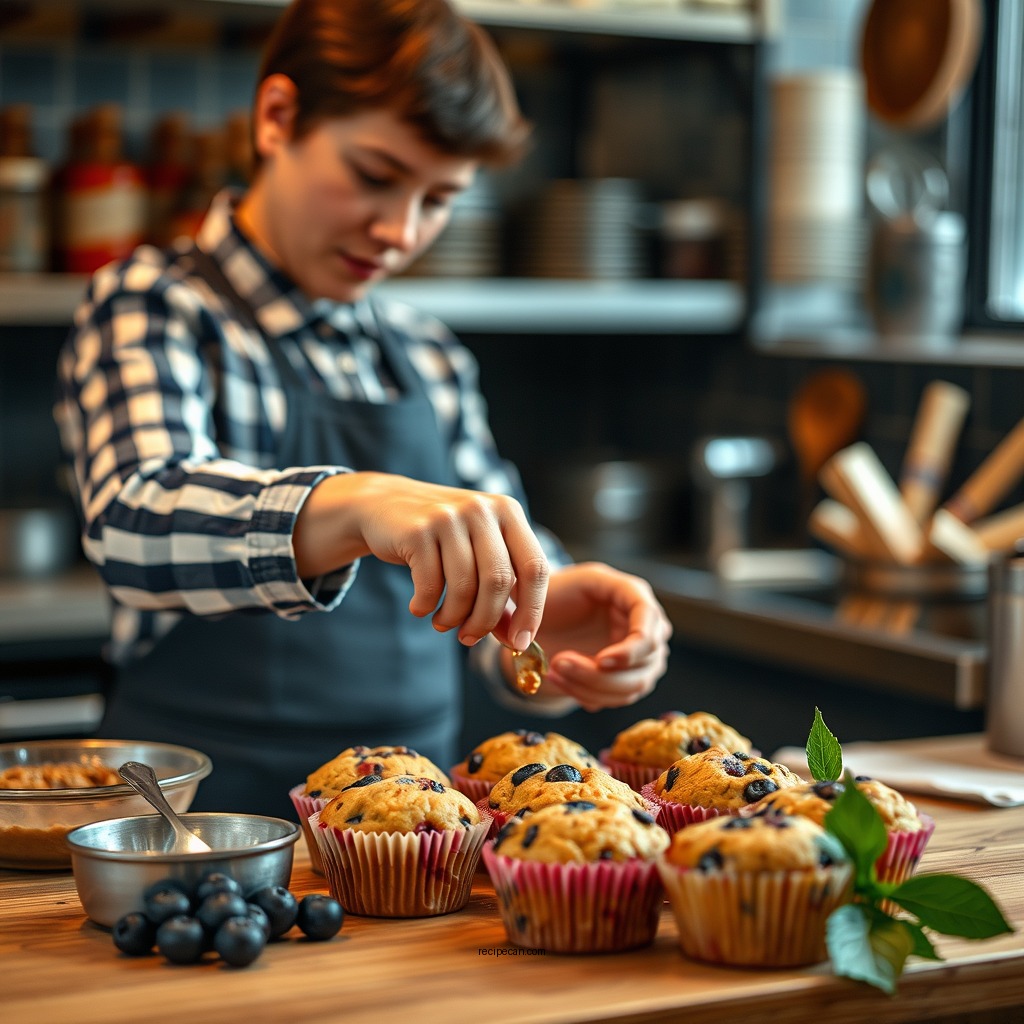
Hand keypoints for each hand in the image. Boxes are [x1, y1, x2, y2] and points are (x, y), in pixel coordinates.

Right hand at [292, 472, 548, 646]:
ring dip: (453, 618)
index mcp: (508, 512)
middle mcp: (482, 509)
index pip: (534, 567)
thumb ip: (500, 594)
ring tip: (442, 623)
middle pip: (498, 581)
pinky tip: (420, 607)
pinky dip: (426, 606)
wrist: (383, 506)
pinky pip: (430, 585)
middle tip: (469, 638)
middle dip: (485, 621)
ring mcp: (449, 517)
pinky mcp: (417, 530)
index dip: (531, 610)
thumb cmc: (441, 539)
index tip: (520, 643)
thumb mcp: (476, 555)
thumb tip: (514, 640)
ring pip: (464, 587)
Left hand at [530, 562, 671, 711]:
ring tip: (554, 672)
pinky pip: (617, 698)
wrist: (546, 619)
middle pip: (646, 662)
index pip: (650, 620)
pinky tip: (560, 679)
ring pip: (633, 686)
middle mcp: (649, 625)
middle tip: (558, 665)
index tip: (600, 661)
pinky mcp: (631, 678)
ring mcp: (645, 655)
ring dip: (590, 687)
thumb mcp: (559, 583)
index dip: (632, 647)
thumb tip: (572, 633)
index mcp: (634, 593)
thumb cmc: (553, 595)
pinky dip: (586, 694)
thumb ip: (573, 598)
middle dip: (600, 674)